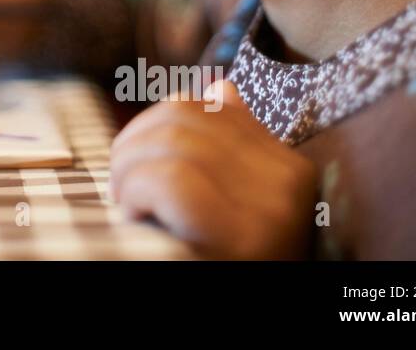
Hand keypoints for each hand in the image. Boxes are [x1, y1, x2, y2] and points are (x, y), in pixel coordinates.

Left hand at [110, 81, 316, 258]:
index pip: (206, 106)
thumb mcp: (233, 203)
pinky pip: (168, 178)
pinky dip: (136, 193)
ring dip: (127, 172)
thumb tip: (219, 90)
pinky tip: (138, 218)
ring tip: (129, 206)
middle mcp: (289, 182)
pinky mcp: (241, 236)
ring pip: (169, 142)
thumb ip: (230, 148)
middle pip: (182, 116)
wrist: (251, 327)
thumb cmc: (220, 257)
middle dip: (132, 146)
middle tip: (125, 191)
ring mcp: (269, 209)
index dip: (152, 126)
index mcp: (290, 168)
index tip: (140, 168)